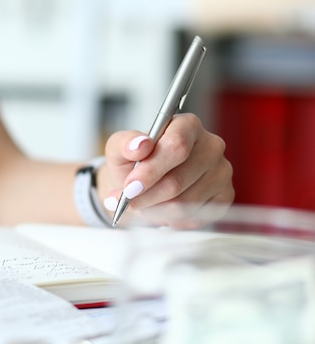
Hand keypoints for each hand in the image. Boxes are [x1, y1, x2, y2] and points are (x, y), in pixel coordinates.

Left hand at [102, 113, 233, 227]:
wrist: (140, 186)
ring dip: (155, 208)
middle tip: (127, 201)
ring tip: (143, 202)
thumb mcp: (119, 149)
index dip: (151, 170)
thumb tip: (139, 145)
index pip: (177, 146)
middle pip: (178, 179)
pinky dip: (170, 218)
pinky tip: (161, 208)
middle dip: (147, 195)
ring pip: (184, 203)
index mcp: (187, 125)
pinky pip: (194, 216)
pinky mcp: (225, 196)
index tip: (130, 187)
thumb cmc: (133, 164)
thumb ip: (124, 143)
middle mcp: (210, 145)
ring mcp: (221, 172)